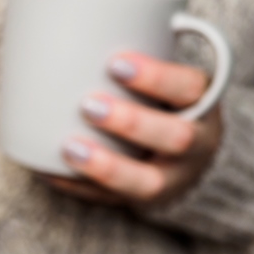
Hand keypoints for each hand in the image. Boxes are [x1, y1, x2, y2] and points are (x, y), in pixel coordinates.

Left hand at [43, 51, 221, 205]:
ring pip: (148, 183)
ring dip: (106, 166)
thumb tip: (76, 52)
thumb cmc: (162, 104)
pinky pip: (113, 201)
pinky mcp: (145, 201)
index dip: (155, 77)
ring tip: (69, 148)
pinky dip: (79, 187)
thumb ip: (137, 70)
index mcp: (203, 105)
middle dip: (131, 122)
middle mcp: (197, 146)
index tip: (114, 64)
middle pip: (176, 138)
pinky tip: (51, 172)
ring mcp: (173, 180)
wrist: (185, 156)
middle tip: (89, 105)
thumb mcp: (165, 83)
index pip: (189, 88)